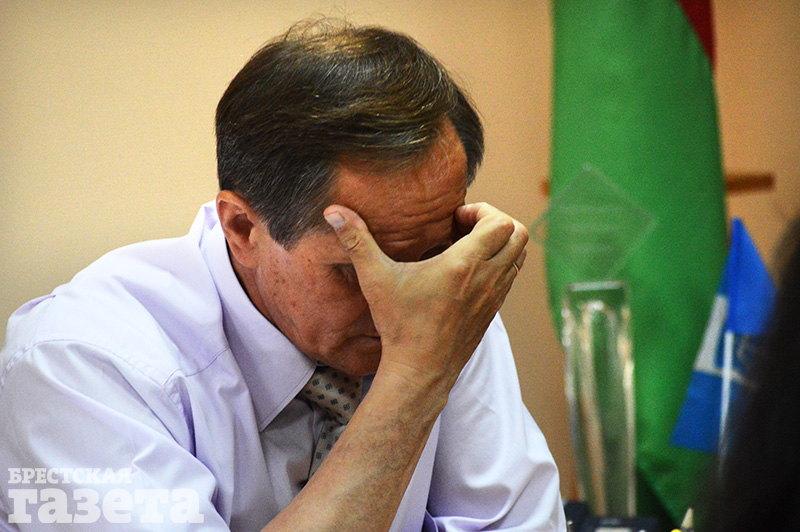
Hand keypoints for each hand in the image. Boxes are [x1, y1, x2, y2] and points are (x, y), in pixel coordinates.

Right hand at [323, 202, 527, 390]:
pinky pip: (509, 279)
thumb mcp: (375, 278)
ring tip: (467, 248)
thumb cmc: (400, 324)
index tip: (456, 219)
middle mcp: (488, 279)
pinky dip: (497, 267)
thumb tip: (332, 211)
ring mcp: (494, 298)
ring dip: (499, 245)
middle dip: (497, 223)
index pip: (502, 224)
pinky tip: (465, 274)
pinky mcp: (492, 313)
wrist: (420, 371)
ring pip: (518, 258)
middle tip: (466, 228)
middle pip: (519, 236)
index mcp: (465, 264)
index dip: (483, 212)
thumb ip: (356, 240)